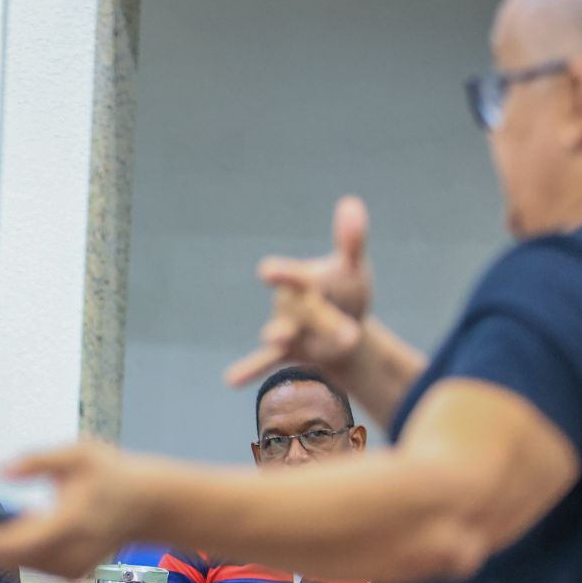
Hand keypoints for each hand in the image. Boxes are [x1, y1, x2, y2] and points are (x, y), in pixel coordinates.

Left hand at [0, 443, 152, 579]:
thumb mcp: (79, 453)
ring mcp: (73, 568)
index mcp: (71, 523)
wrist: (147, 505)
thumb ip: (37, 460)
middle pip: (12, 561)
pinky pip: (32, 567)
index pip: (17, 542)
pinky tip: (7, 534)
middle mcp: (72, 552)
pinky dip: (14, 553)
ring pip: (20, 567)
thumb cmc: (113, 475)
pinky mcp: (72, 573)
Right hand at [223, 196, 371, 386]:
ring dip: (282, 336)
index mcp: (305, 280)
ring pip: (283, 333)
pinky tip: (228, 380)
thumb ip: (351, 240)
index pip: (295, 276)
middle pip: (305, 310)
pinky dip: (247, 369)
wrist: (347, 331)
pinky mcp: (286, 353)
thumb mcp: (353, 268)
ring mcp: (286, 328)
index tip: (265, 272)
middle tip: (352, 335)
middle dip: (326, 321)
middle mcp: (290, 303)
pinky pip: (263, 361)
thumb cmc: (346, 292)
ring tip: (276, 338)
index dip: (282, 274)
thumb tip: (351, 203)